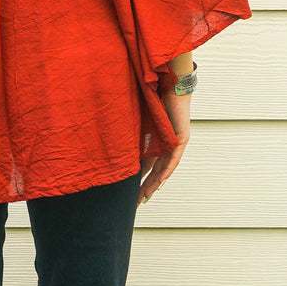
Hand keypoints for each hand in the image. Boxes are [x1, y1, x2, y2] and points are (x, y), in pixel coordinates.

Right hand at [137, 88, 190, 204]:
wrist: (168, 82)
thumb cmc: (150, 94)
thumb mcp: (135, 117)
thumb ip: (127, 128)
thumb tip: (105, 132)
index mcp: (154, 141)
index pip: (145, 165)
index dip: (137, 179)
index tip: (129, 192)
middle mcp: (164, 145)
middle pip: (154, 171)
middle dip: (145, 187)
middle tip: (136, 203)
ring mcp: (174, 143)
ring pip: (164, 169)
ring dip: (155, 184)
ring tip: (145, 197)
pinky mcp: (181, 138)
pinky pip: (173, 158)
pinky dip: (166, 170)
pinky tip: (160, 181)